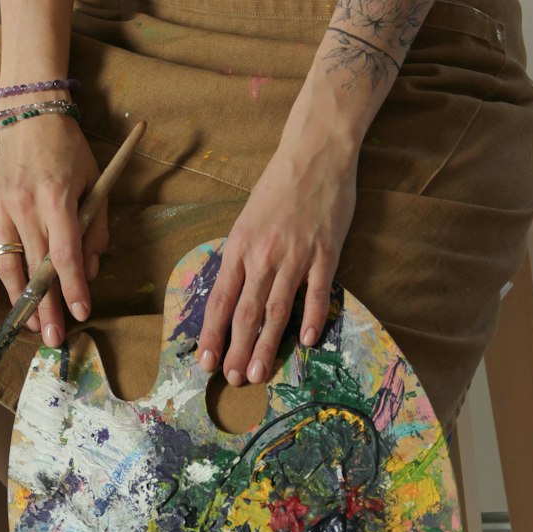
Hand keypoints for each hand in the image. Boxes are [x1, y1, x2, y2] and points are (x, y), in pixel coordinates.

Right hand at [0, 115, 108, 343]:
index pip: (64, 254)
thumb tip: (89, 271)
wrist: (30, 116)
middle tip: (53, 337)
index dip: (73, 287)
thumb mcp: (94, 183)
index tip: (81, 312)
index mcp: (57, 197)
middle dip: (46, 307)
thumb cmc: (68, 152)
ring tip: (30, 325)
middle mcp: (25, 205)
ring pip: (7, 265)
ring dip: (18, 300)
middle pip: (36, 267)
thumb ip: (95, 229)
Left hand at [197, 130, 358, 385]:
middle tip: (233, 380)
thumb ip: (241, 260)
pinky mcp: (326, 251)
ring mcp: (296, 254)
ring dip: (267, 345)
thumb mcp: (247, 222)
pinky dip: (311, 317)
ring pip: (277, 308)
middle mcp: (263, 255)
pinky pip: (316, 291)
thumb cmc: (278, 188)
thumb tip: (230, 300)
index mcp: (239, 247)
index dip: (212, 334)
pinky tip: (307, 341)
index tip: (206, 362)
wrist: (316, 151)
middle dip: (237, 349)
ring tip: (259, 372)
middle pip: (246, 312)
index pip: (220, 300)